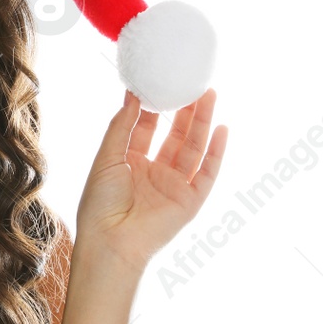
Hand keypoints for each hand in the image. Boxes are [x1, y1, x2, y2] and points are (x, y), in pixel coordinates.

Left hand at [76, 88, 227, 271]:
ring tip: (209, 95)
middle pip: (175, 135)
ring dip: (203, 123)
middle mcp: (155, 174)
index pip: (147, 129)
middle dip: (185, 110)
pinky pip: (208, 173)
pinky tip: (222, 129)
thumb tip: (132, 96)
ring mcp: (174, 186)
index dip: (155, 107)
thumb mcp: (107, 158)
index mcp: (131, 164)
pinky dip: (217, 152)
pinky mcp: (190, 201)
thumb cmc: (100, 205)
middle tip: (192, 84)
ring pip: (193, 148)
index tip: (159, 82)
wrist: (110, 241)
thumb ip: (121, 127)